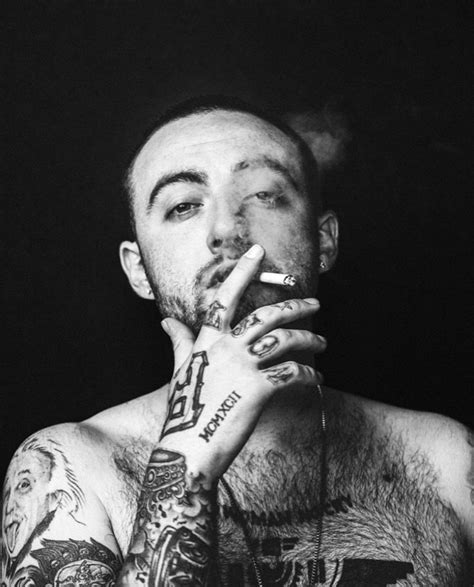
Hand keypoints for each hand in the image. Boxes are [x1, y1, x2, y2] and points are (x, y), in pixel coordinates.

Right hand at [159, 244, 325, 482]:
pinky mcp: (260, 388)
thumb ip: (180, 342)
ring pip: (284, 340)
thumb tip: (166, 321)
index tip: (257, 251)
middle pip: (266, 315)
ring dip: (309, 339)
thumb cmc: (184, 412)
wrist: (188, 450)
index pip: (225, 298)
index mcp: (207, 340)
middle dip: (295, 305)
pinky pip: (292, 373)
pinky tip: (318, 377)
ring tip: (322, 343)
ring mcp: (243, 366)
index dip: (242, 272)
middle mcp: (226, 347)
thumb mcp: (181, 370)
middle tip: (315, 301)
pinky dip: (310, 373)